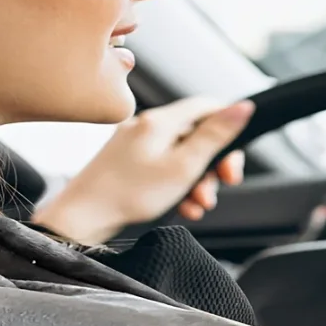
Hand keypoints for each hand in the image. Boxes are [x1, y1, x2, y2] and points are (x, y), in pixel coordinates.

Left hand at [29, 97, 254, 245]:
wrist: (82, 219)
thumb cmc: (128, 195)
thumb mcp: (182, 166)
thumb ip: (214, 136)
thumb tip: (243, 106)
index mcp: (159, 121)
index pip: (207, 107)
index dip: (229, 129)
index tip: (233, 159)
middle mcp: (145, 126)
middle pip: (195, 135)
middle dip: (213, 164)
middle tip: (223, 186)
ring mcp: (133, 144)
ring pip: (180, 156)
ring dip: (197, 181)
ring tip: (198, 205)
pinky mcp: (125, 163)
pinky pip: (161, 168)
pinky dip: (176, 186)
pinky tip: (182, 207)